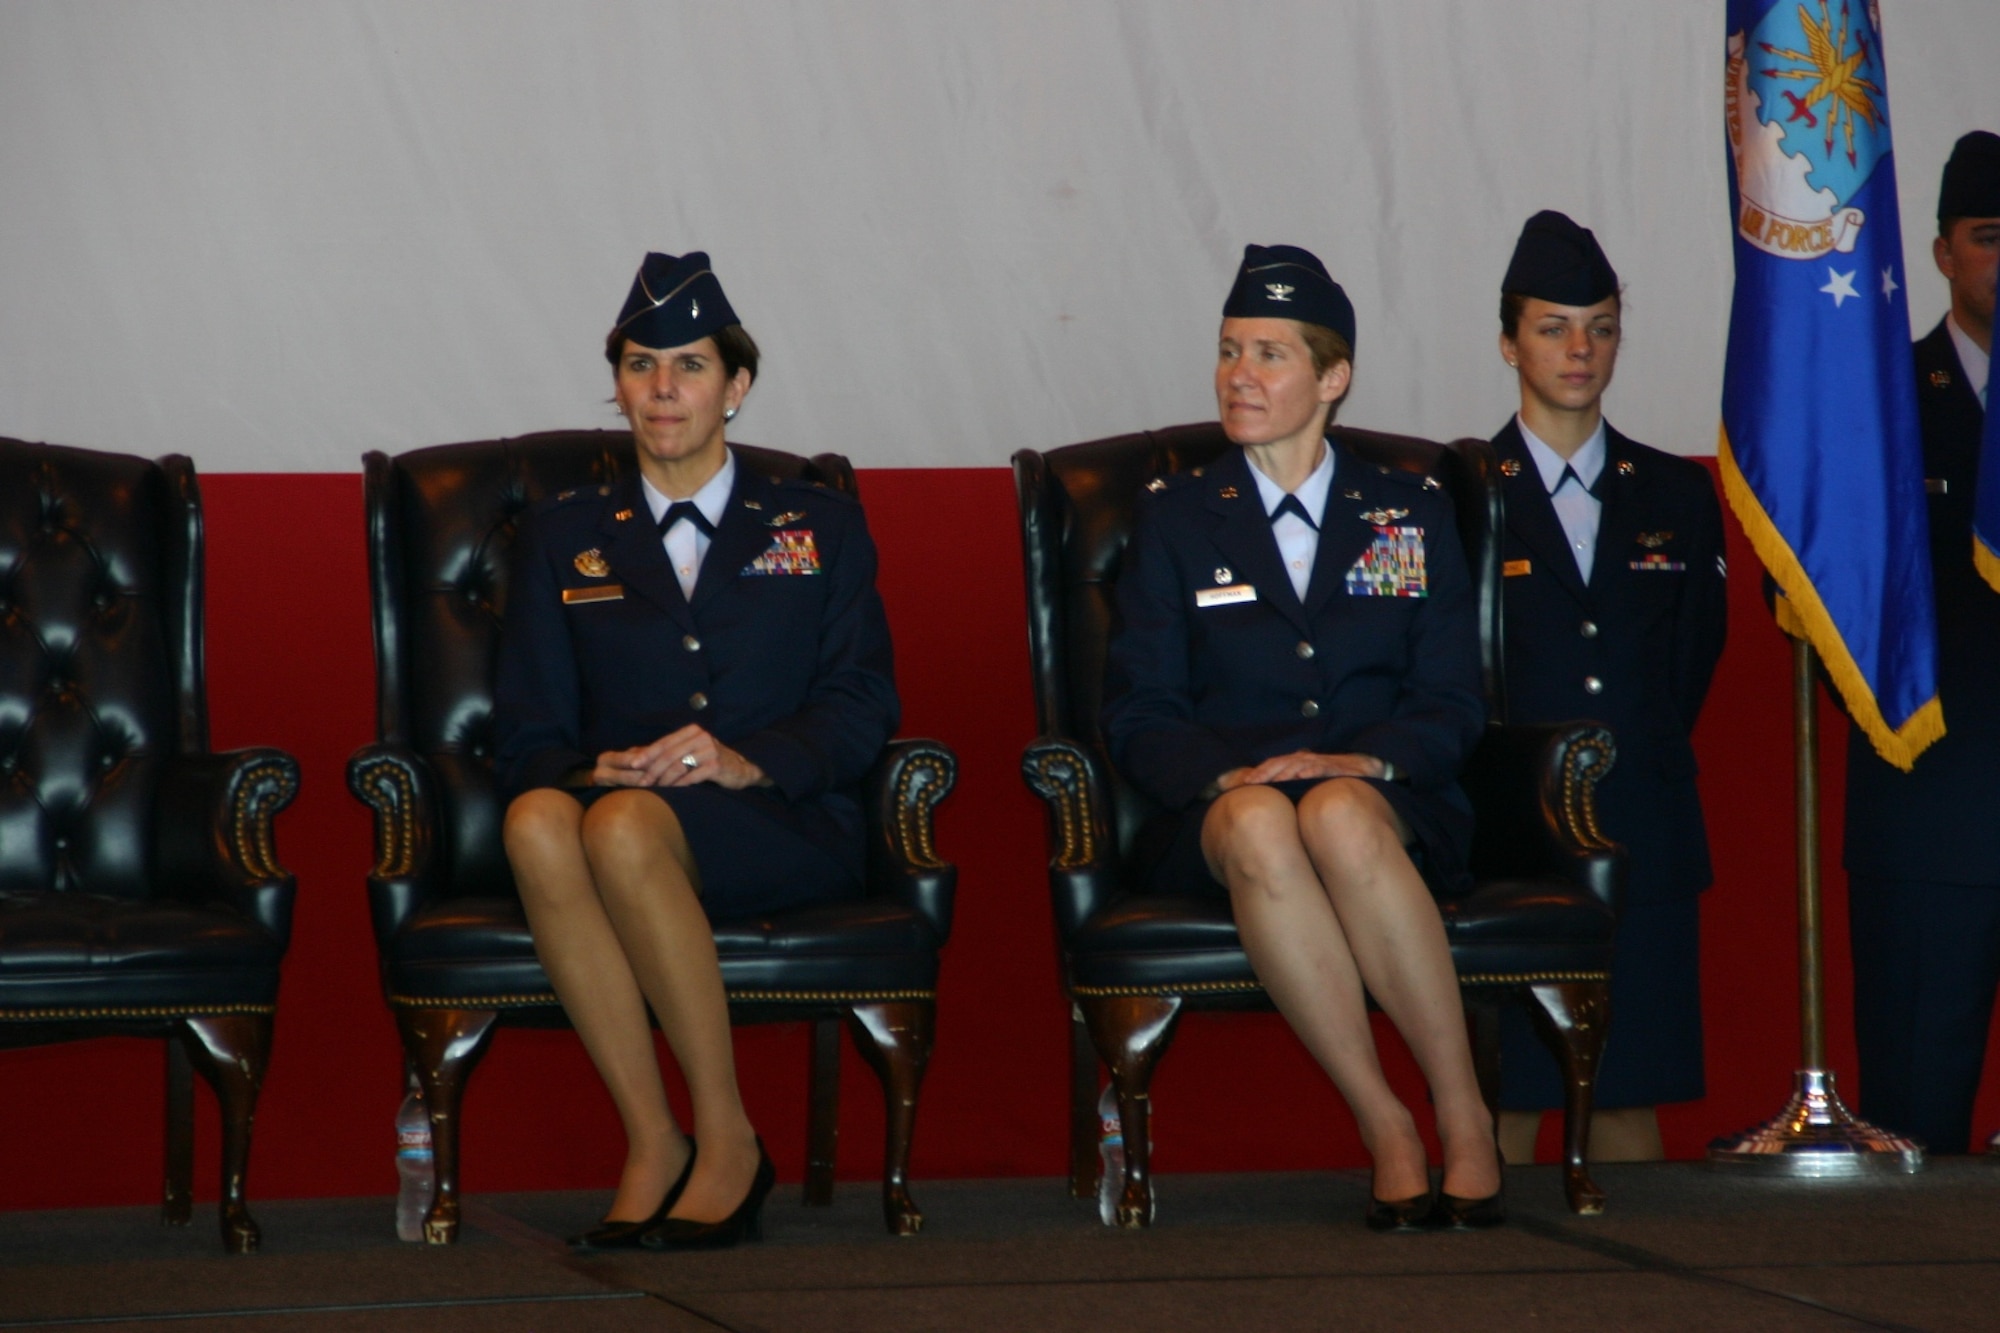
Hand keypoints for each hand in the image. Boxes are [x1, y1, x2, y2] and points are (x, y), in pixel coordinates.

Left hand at [593, 725, 770, 790]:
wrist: (741, 769)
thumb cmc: (710, 761)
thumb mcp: (692, 751)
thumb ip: (671, 752)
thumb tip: (637, 757)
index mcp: (692, 731)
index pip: (664, 742)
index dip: (647, 754)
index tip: (633, 765)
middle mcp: (701, 737)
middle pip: (669, 754)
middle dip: (653, 770)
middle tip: (643, 782)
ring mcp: (710, 750)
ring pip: (678, 766)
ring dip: (664, 779)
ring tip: (656, 789)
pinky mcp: (716, 765)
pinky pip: (691, 776)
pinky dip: (679, 785)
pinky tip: (672, 791)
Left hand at [1215, 751, 1384, 790]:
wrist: (1365, 768)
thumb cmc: (1331, 778)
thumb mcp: (1308, 783)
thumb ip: (1289, 787)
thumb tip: (1263, 798)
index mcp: (1297, 762)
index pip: (1274, 765)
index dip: (1259, 773)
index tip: (1245, 784)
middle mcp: (1307, 759)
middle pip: (1282, 763)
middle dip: (1266, 772)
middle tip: (1253, 783)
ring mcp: (1321, 761)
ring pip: (1299, 763)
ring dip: (1286, 771)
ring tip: (1274, 781)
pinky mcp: (1337, 765)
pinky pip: (1322, 766)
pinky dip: (1312, 770)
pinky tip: (1304, 777)